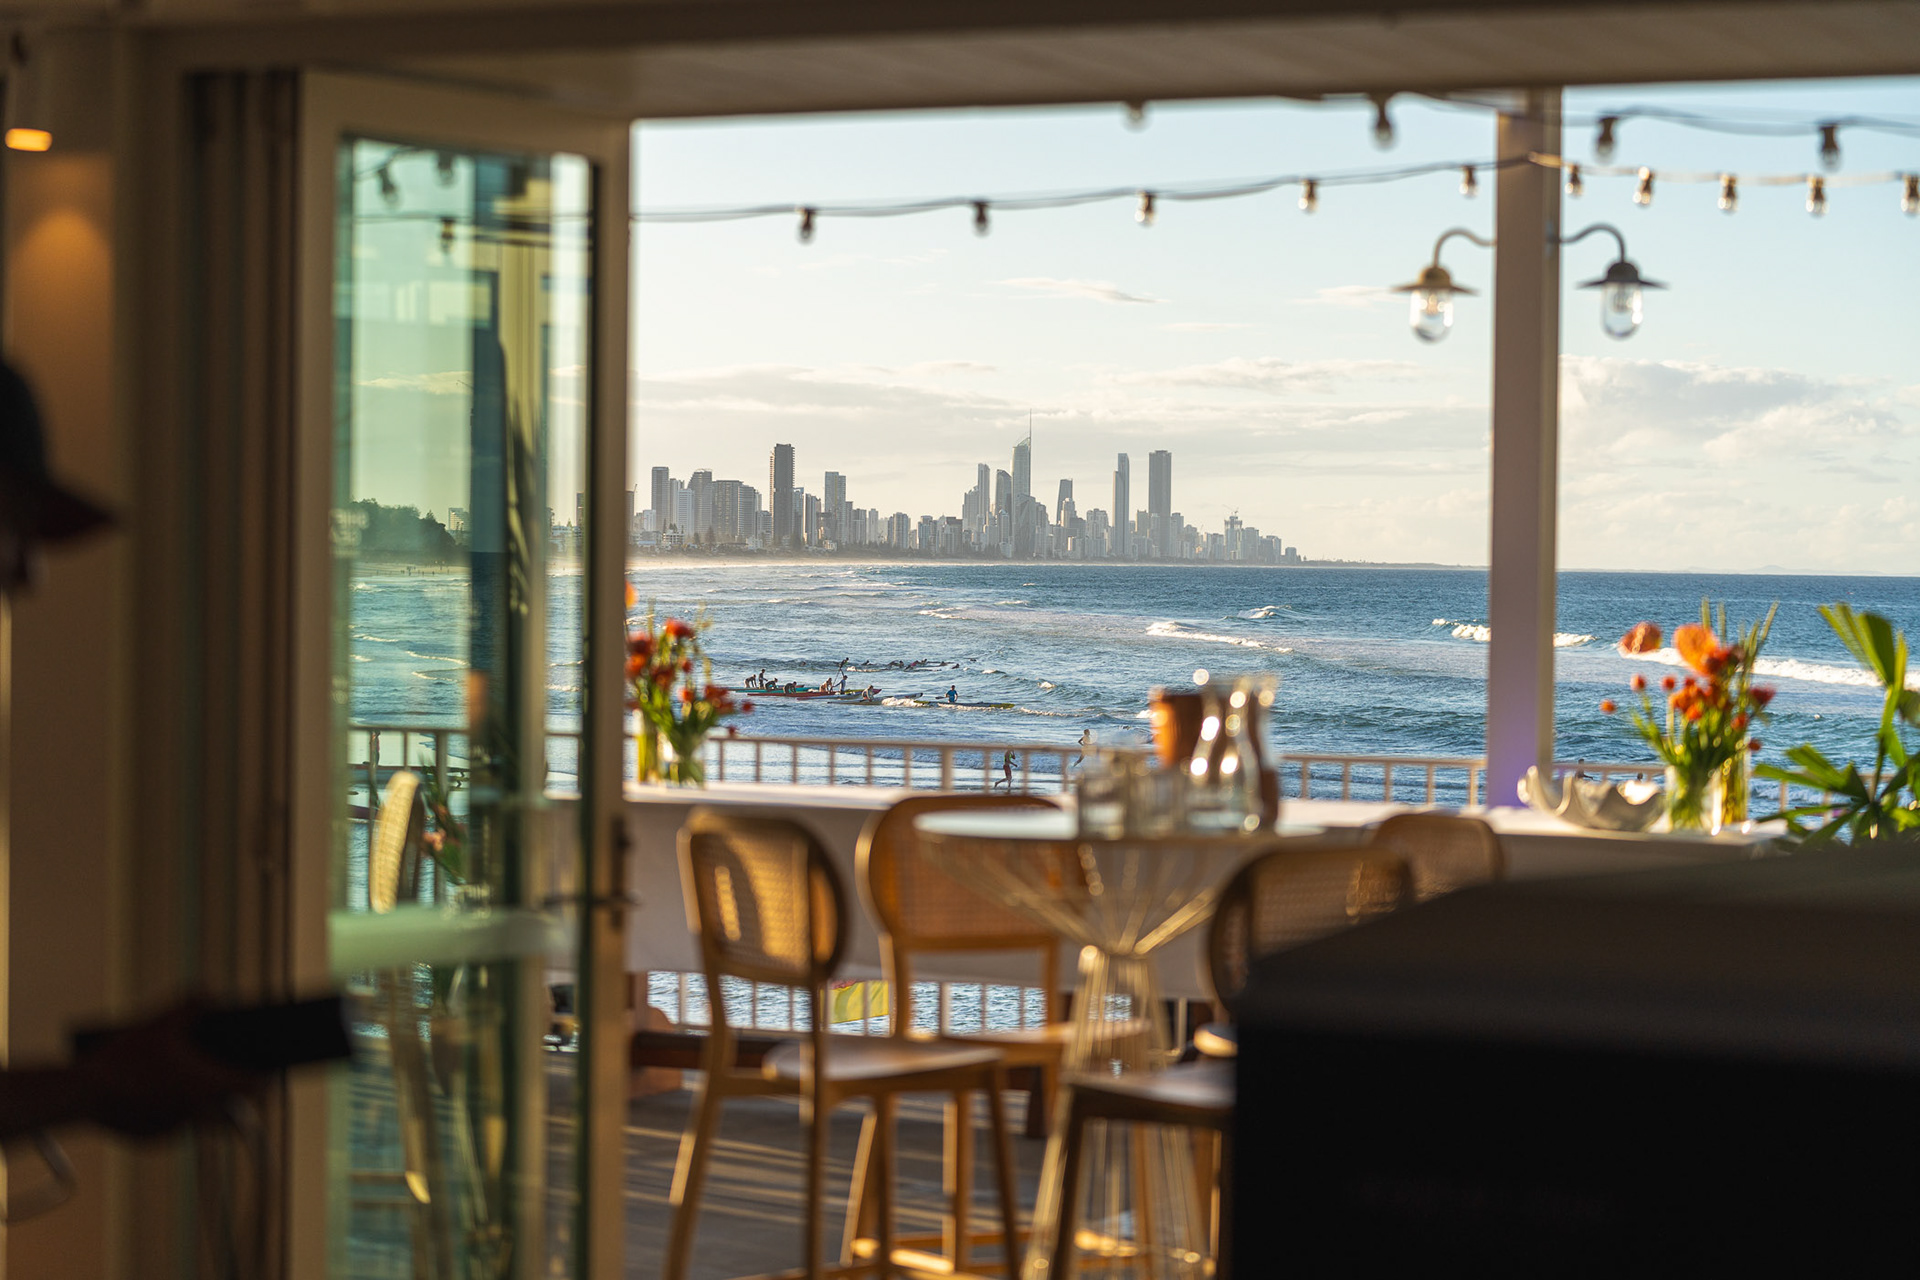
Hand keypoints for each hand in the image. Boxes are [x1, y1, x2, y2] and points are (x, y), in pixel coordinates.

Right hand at [74, 1002, 264, 1137]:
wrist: (79, 1094)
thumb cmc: (124, 1057)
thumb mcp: (160, 1024)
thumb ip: (190, 1006)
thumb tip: (208, 994)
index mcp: (208, 1086)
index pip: (257, 1089)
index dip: (268, 1080)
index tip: (272, 1071)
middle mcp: (197, 1114)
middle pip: (235, 1113)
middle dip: (239, 1098)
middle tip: (242, 1080)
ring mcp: (173, 1131)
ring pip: (201, 1122)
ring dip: (205, 1107)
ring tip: (201, 1083)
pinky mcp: (150, 1140)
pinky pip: (171, 1128)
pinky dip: (172, 1114)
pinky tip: (165, 1097)